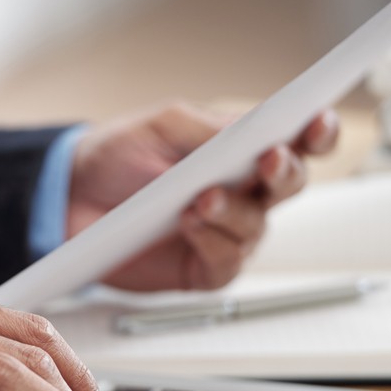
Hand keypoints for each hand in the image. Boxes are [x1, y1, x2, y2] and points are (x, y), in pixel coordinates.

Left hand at [65, 102, 339, 290]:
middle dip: (283, 172)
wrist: (70, 195)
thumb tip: (255, 130)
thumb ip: (210, 129)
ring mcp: (226, 233)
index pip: (298, 142)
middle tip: (267, 160)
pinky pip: (226, 262)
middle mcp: (246, 193)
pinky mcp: (203, 268)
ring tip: (200, 199)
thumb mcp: (164, 125)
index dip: (317, 133)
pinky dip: (212, 242)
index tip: (319, 121)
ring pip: (256, 226)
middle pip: (290, 185)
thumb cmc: (119, 155)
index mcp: (244, 150)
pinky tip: (190, 226)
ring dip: (233, 211)